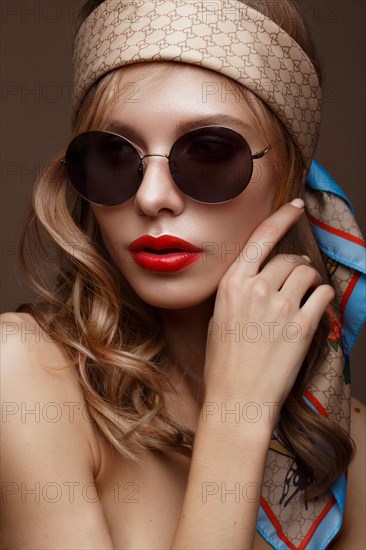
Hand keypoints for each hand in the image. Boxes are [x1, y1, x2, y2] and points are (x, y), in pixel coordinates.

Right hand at [203, 200, 334, 411]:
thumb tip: (260, 276)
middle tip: (296, 278)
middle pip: (288, 258)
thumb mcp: (219, 317)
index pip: (261, 238)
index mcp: (232, 284)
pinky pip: (322, 295)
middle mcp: (256, 289)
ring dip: (310, 280)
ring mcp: (280, 306)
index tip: (296, 208)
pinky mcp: (302, 326)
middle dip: (295, 265)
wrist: (237, 397)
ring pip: (307, 273)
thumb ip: (239, 291)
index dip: (281, 218)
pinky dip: (322, 297)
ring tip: (306, 294)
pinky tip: (314, 308)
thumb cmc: (224, 361)